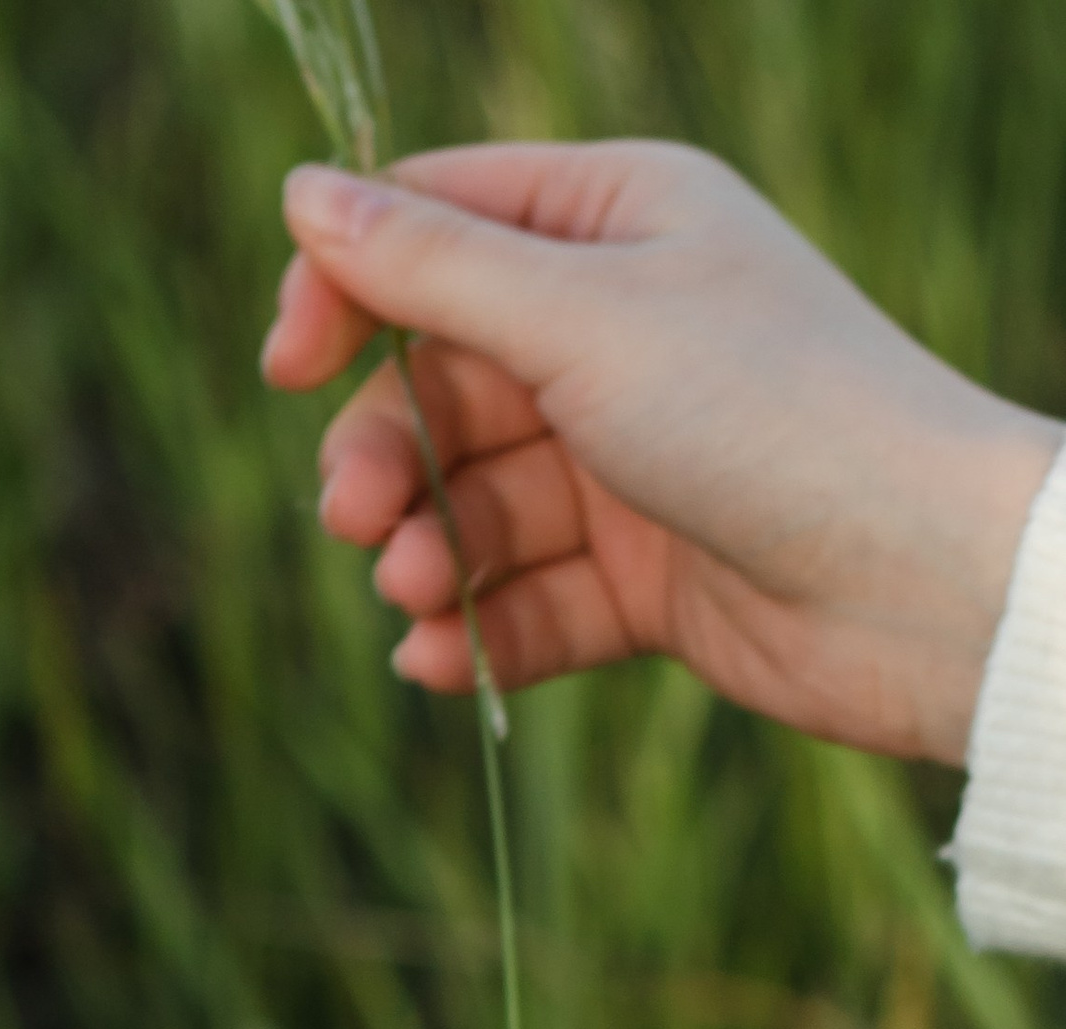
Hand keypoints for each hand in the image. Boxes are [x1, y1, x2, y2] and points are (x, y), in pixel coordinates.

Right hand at [262, 140, 1062, 765]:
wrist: (914, 581)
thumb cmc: (769, 412)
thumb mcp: (583, 318)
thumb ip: (434, 269)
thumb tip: (301, 193)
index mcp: (615, 224)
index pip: (437, 230)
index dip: (348, 292)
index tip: (288, 369)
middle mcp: (617, 332)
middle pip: (438, 386)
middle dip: (383, 457)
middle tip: (356, 520)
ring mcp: (627, 461)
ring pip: (473, 503)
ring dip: (424, 552)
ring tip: (416, 596)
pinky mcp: (641, 577)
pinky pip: (523, 599)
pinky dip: (476, 631)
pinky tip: (441, 662)